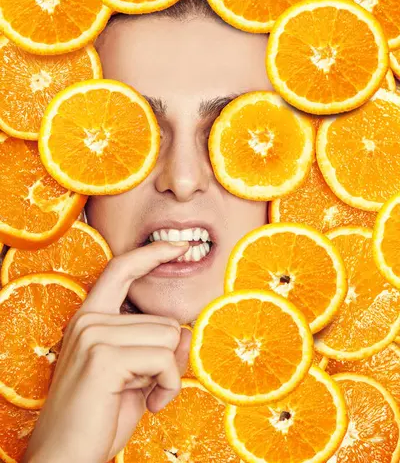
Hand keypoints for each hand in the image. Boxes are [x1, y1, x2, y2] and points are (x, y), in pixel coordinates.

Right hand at [22, 241, 190, 462]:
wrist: (66, 458)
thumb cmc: (100, 418)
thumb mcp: (134, 375)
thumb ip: (156, 348)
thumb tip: (188, 329)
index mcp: (91, 318)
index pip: (122, 269)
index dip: (152, 254)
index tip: (179, 245)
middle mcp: (89, 320)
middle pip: (165, 320)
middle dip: (168, 358)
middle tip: (147, 387)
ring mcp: (94, 335)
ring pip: (170, 337)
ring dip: (169, 374)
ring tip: (145, 395)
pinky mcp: (104, 357)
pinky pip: (164, 360)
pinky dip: (168, 386)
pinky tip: (149, 404)